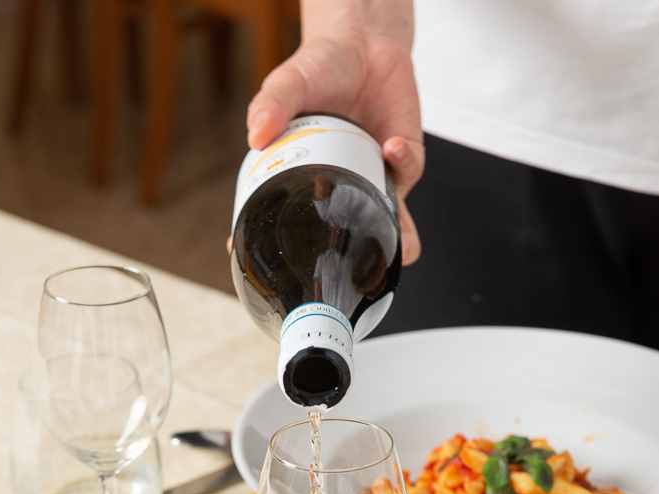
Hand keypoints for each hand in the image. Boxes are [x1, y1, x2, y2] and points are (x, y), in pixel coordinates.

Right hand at [246, 5, 423, 264]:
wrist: (363, 41)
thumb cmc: (319, 69)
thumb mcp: (287, 84)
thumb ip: (272, 105)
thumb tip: (257, 133)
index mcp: (307, 183)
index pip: (291, 226)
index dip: (279, 252)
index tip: (262, 264)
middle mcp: (341, 190)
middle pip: (345, 240)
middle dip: (349, 266)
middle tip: (346, 280)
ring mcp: (374, 180)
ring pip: (389, 223)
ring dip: (398, 240)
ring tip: (401, 247)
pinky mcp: (404, 159)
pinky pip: (407, 171)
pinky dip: (402, 163)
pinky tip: (390, 146)